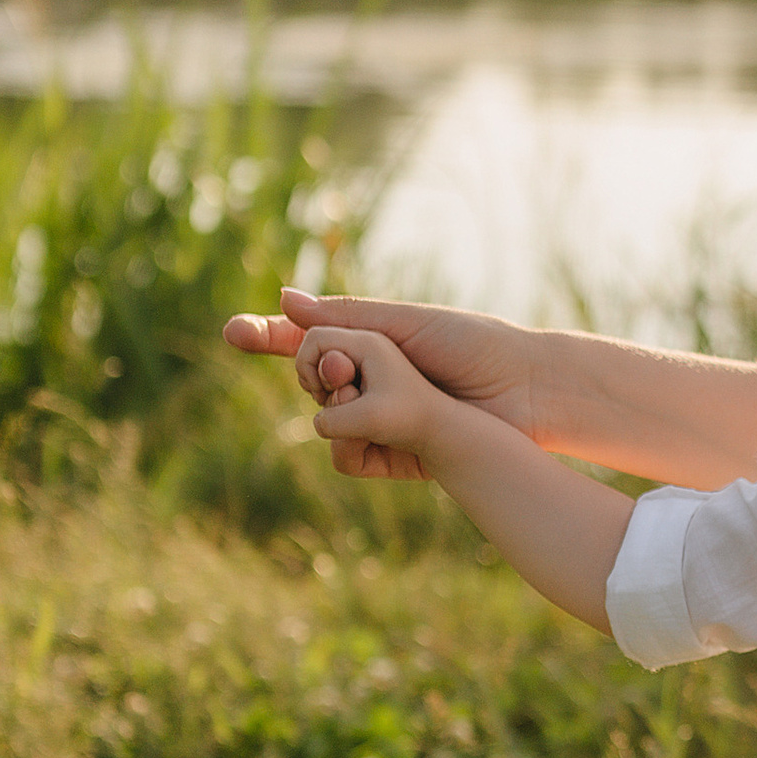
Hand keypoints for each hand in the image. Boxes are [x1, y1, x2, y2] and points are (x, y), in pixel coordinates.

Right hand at [225, 289, 540, 482]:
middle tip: (340, 370)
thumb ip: (345, 316)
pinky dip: (353, 442)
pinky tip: (374, 428)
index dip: (268, 337)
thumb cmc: (473, 345)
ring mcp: (378, 420)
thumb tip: (284, 299)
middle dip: (313, 374)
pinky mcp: (392, 455)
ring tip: (361, 390)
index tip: (230, 332)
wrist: (525, 393)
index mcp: (370, 342)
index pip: (305, 340)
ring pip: (324, 419)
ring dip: (336, 406)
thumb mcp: (405, 324)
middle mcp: (368, 381)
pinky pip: (347, 458)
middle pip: (308, 381)